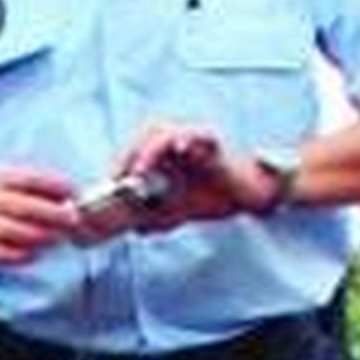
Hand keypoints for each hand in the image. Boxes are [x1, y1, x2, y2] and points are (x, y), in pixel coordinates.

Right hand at [0, 164, 78, 266]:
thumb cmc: (0, 193)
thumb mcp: (14, 179)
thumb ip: (40, 186)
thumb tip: (75, 198)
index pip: (28, 179)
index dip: (54, 186)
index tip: (74, 193)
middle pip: (23, 207)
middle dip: (53, 215)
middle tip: (73, 220)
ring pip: (13, 232)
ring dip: (40, 236)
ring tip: (58, 237)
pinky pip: (4, 254)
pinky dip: (23, 254)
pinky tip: (38, 251)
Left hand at [114, 123, 284, 226]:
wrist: (251, 196)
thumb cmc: (218, 195)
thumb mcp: (179, 210)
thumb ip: (156, 216)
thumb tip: (135, 228)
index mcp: (166, 152)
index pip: (134, 150)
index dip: (118, 166)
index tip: (108, 186)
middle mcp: (177, 139)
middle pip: (141, 136)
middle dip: (125, 158)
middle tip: (117, 181)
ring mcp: (193, 137)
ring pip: (160, 131)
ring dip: (146, 150)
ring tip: (139, 172)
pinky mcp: (211, 140)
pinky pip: (193, 133)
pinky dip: (183, 139)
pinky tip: (176, 149)